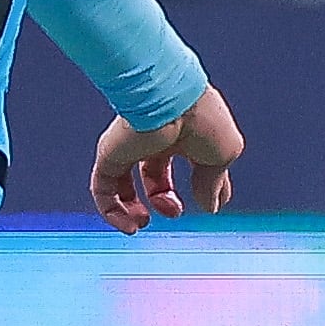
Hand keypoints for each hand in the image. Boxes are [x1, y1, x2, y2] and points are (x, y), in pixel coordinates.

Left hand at [92, 85, 242, 235]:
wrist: (170, 101)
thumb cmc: (202, 118)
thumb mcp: (222, 156)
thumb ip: (214, 184)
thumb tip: (211, 206)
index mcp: (186, 133)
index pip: (190, 165)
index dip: (200, 189)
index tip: (207, 206)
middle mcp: (155, 138)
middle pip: (154, 177)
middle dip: (164, 200)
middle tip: (173, 210)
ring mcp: (130, 147)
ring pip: (122, 185)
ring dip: (132, 210)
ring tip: (142, 223)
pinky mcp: (109, 156)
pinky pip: (102, 189)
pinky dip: (113, 212)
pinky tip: (129, 224)